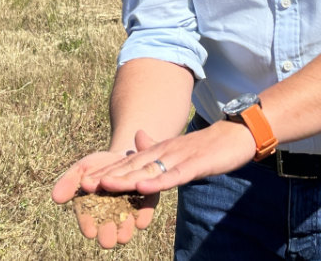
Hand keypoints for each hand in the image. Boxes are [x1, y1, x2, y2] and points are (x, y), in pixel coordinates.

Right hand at [51, 150, 158, 248]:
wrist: (124, 155)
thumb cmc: (99, 165)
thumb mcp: (83, 168)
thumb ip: (70, 182)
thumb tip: (56, 197)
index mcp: (91, 212)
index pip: (88, 224)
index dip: (88, 227)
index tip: (90, 230)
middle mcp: (109, 218)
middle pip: (107, 233)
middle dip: (108, 235)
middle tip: (108, 238)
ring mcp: (128, 214)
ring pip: (126, 229)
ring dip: (126, 229)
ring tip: (125, 224)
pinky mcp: (145, 205)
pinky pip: (145, 215)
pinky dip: (144, 216)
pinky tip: (141, 218)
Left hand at [92, 121, 256, 196]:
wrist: (237, 134)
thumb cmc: (208, 146)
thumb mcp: (178, 148)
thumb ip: (157, 146)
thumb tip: (138, 138)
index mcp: (160, 149)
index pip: (129, 163)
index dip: (107, 172)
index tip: (84, 181)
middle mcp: (166, 151)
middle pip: (133, 166)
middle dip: (108, 177)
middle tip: (84, 185)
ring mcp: (180, 157)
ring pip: (149, 170)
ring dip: (126, 178)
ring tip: (104, 185)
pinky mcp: (196, 164)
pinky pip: (174, 175)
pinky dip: (158, 181)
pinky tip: (143, 187)